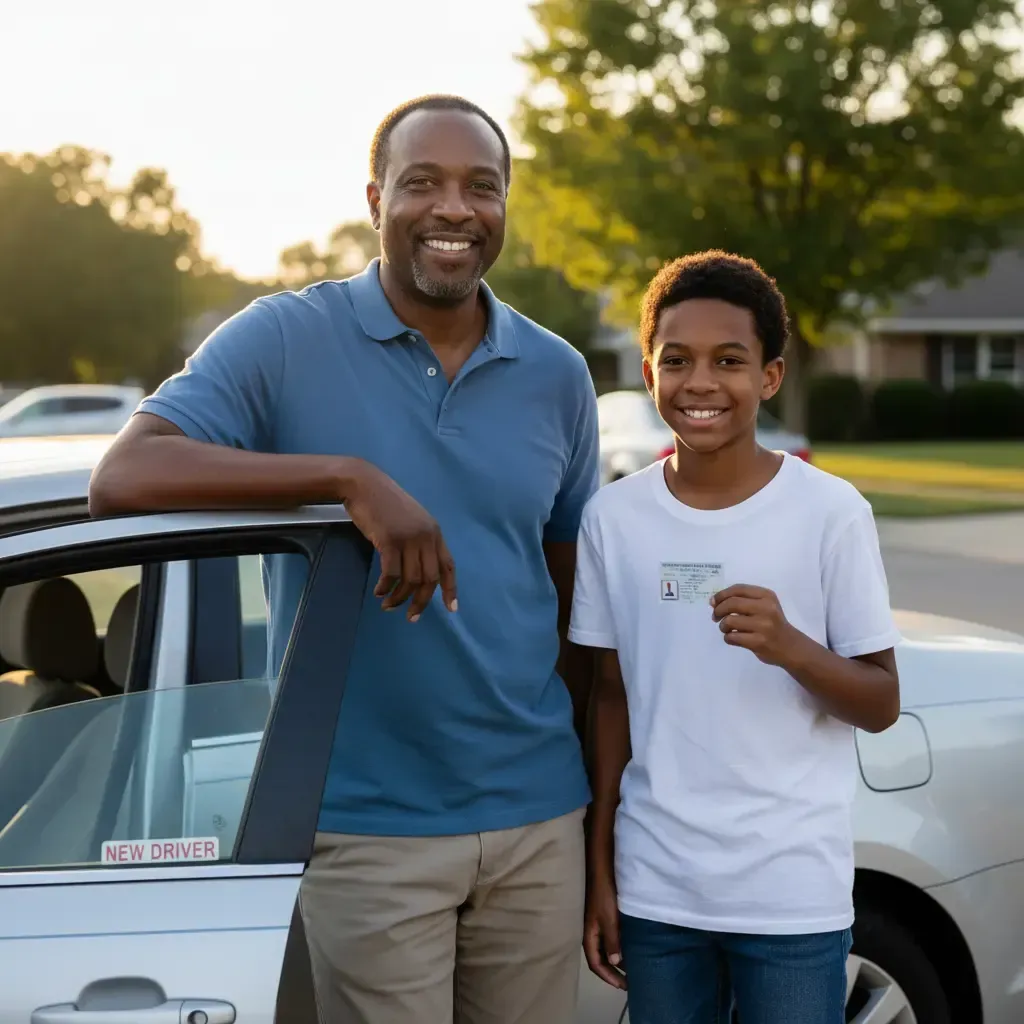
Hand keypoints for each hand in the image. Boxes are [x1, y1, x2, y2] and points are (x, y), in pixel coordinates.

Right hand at [341, 461, 456, 621]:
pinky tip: (379, 592)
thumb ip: (419, 541)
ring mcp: (409, 538)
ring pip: (411, 579)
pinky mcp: (390, 540)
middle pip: (430, 579)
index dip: (451, 589)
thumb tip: (419, 571)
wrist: (364, 485)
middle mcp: (426, 536)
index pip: (448, 566)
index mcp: (434, 532)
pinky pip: (391, 574)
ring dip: (399, 598)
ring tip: (388, 605)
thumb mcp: (410, 521)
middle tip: (410, 616)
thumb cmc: (384, 503)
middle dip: (421, 602)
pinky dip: (386, 587)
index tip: (451, 609)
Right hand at [583, 875, 625, 990]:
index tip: (623, 986)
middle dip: (612, 972)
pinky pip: (610, 938)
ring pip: (605, 949)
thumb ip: (612, 940)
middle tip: (629, 982)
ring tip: (632, 967)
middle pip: (600, 958)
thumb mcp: (609, 919)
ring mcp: (596, 925)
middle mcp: (591, 933)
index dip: (608, 977)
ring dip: (616, 960)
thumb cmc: (603, 895)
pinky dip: (618, 947)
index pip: (596, 964)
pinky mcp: (603, 918)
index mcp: (589, 936)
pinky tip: (629, 947)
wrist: (600, 871)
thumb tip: (616, 961)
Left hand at [710, 584, 798, 665]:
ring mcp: (763, 626)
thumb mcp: (765, 605)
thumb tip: (715, 601)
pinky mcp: (758, 642)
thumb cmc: (773, 624)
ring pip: (730, 621)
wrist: (790, 646)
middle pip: (732, 603)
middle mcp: (766, 608)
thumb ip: (744, 600)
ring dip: (722, 626)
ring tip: (726, 629)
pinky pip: (732, 637)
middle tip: (715, 616)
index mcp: (767, 596)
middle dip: (719, 610)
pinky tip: (733, 638)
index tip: (712, 602)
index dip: (721, 594)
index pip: (738, 589)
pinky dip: (727, 637)